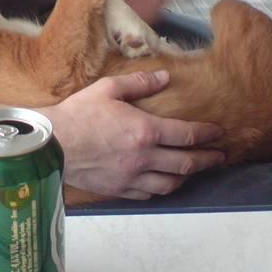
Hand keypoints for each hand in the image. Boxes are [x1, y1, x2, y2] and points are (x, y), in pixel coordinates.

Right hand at [39, 70, 223, 199]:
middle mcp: (144, 158)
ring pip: (170, 183)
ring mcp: (132, 177)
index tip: (218, 133)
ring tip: (194, 170)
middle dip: (207, 160)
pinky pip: (149, 194)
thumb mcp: (107, 89)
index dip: (207, 134)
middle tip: (219, 157)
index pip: (187, 135)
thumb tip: (164, 77)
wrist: (51, 145)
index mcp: (144, 131)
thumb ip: (139, 83)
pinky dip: (162, 188)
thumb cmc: (77, 114)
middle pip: (186, 163)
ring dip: (187, 177)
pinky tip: (164, 182)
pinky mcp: (119, 189)